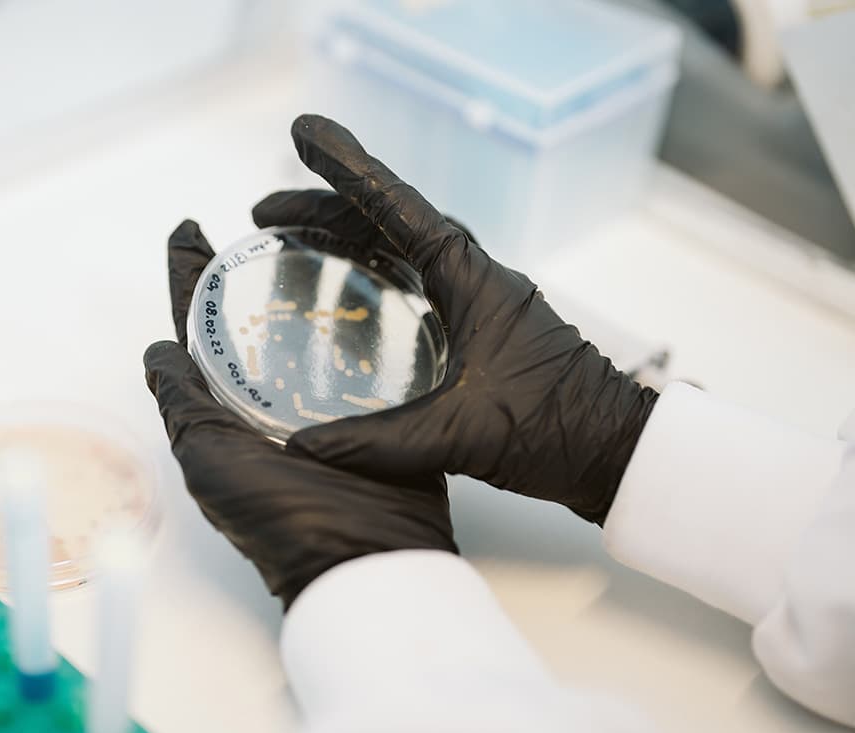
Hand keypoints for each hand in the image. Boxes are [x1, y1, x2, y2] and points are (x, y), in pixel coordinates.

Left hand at [144, 220, 456, 608]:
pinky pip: (367, 353)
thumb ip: (184, 404)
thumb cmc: (282, 519)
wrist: (364, 557)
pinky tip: (374, 288)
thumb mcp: (212, 459)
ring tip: (317, 239)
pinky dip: (365, 321)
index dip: (189, 277)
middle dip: (250, 273)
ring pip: (310, 332)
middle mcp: (269, 402)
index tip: (187, 229)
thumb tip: (156, 352)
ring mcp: (322, 403)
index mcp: (226, 410)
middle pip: (254, 323)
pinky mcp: (375, 407)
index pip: (199, 329)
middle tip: (259, 224)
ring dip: (309, 289)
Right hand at [255, 115, 658, 524]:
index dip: (344, 166)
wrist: (615, 449)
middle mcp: (475, 275)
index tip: (302, 133)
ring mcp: (480, 297)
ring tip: (295, 240)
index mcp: (470, 277)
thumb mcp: (460, 434)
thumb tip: (302, 449)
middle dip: (324, 208)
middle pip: (388, 220)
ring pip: (402, 246)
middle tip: (266, 215)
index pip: (394, 205)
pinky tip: (354, 290)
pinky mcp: (482, 324)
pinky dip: (377, 270)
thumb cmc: (554, 429)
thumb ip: (378, 443)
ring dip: (348, 235)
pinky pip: (418, 278)